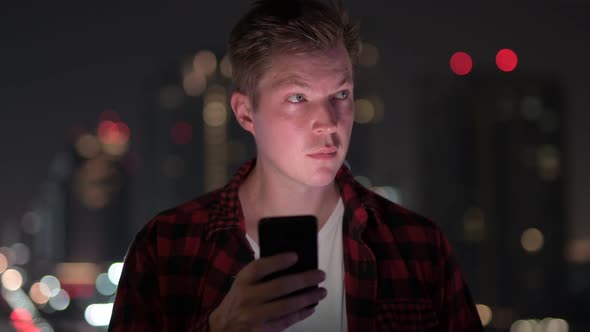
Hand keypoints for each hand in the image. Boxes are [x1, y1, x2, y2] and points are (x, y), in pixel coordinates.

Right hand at [208, 252, 326, 331]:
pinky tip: (311, 306)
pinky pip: (287, 321)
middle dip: (304, 280)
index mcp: (242, 281)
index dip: (278, 261)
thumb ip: (261, 274)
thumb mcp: (243, 283)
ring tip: (321, 291)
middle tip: (320, 275)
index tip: (296, 256)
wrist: (223, 327)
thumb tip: (294, 265)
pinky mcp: (262, 331)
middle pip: (280, 286)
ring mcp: (254, 317)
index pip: (260, 267)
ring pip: (287, 306)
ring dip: (308, 298)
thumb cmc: (240, 300)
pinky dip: (302, 313)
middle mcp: (247, 298)